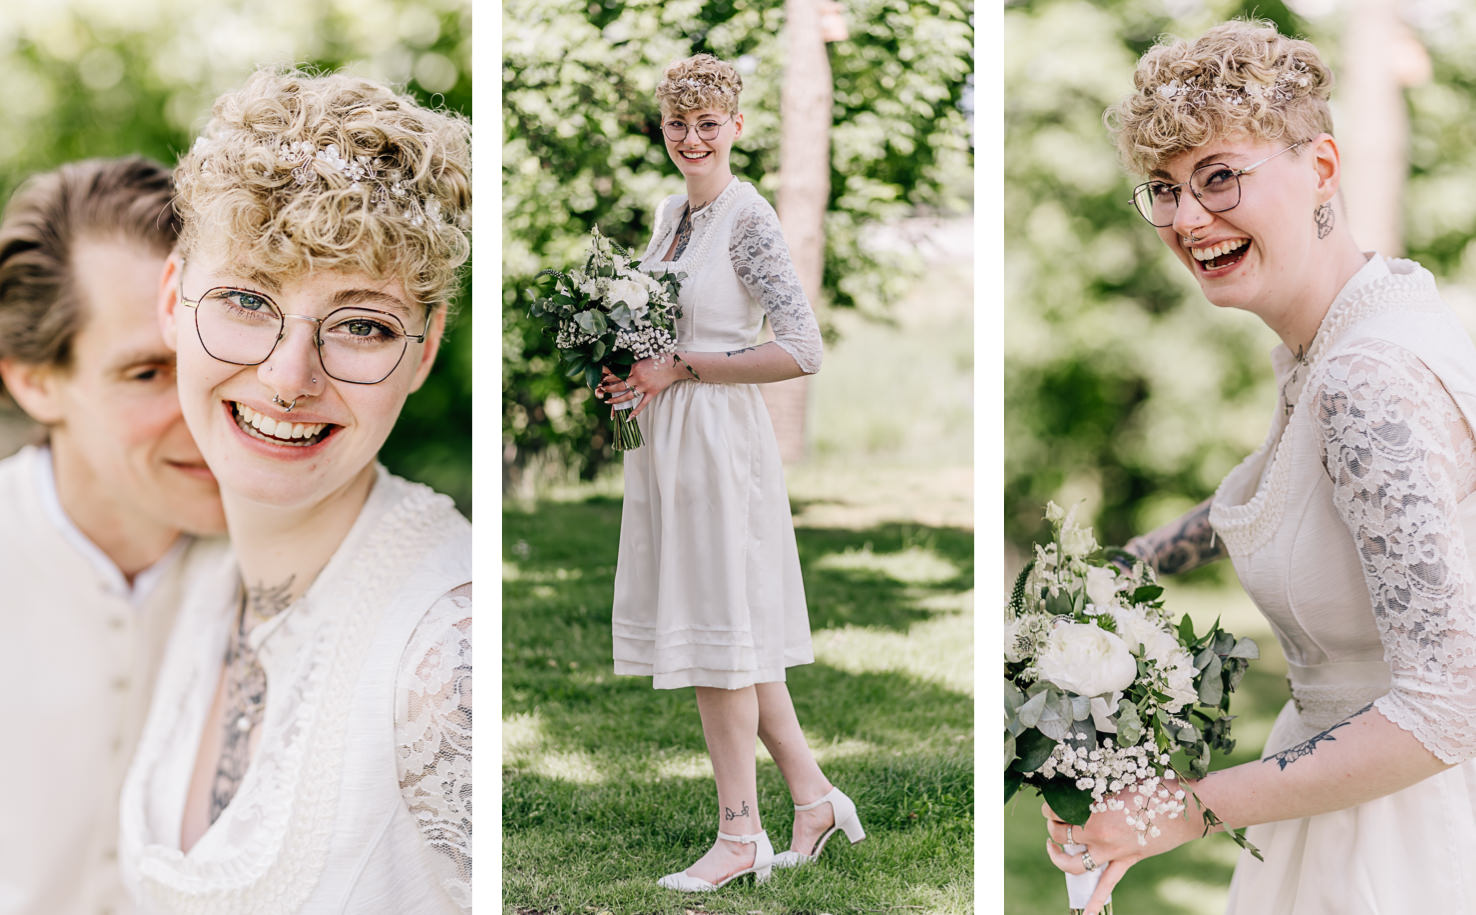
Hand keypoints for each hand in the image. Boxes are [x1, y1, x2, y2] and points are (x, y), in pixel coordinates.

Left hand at [593, 355, 688, 418]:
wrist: (675, 366)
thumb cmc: (660, 359)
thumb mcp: (644, 358)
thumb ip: (634, 363)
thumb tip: (623, 364)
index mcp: (636, 367)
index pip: (618, 373)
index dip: (608, 376)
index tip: (601, 378)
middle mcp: (638, 378)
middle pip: (619, 385)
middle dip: (609, 388)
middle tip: (601, 390)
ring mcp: (645, 386)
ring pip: (627, 396)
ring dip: (616, 400)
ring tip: (608, 401)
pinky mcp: (652, 393)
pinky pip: (642, 405)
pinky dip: (635, 412)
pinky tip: (629, 418)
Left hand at [1040, 786, 1205, 914]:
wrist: (1186, 809)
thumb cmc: (1154, 787)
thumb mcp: (1120, 781)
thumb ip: (1099, 789)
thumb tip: (1082, 785)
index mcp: (1096, 812)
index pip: (1059, 811)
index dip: (1050, 806)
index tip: (1051, 801)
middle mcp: (1101, 836)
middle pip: (1061, 836)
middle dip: (1052, 826)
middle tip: (1053, 818)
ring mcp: (1113, 852)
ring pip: (1075, 864)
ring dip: (1059, 858)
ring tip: (1053, 847)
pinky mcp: (1127, 860)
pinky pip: (1107, 884)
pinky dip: (1096, 901)